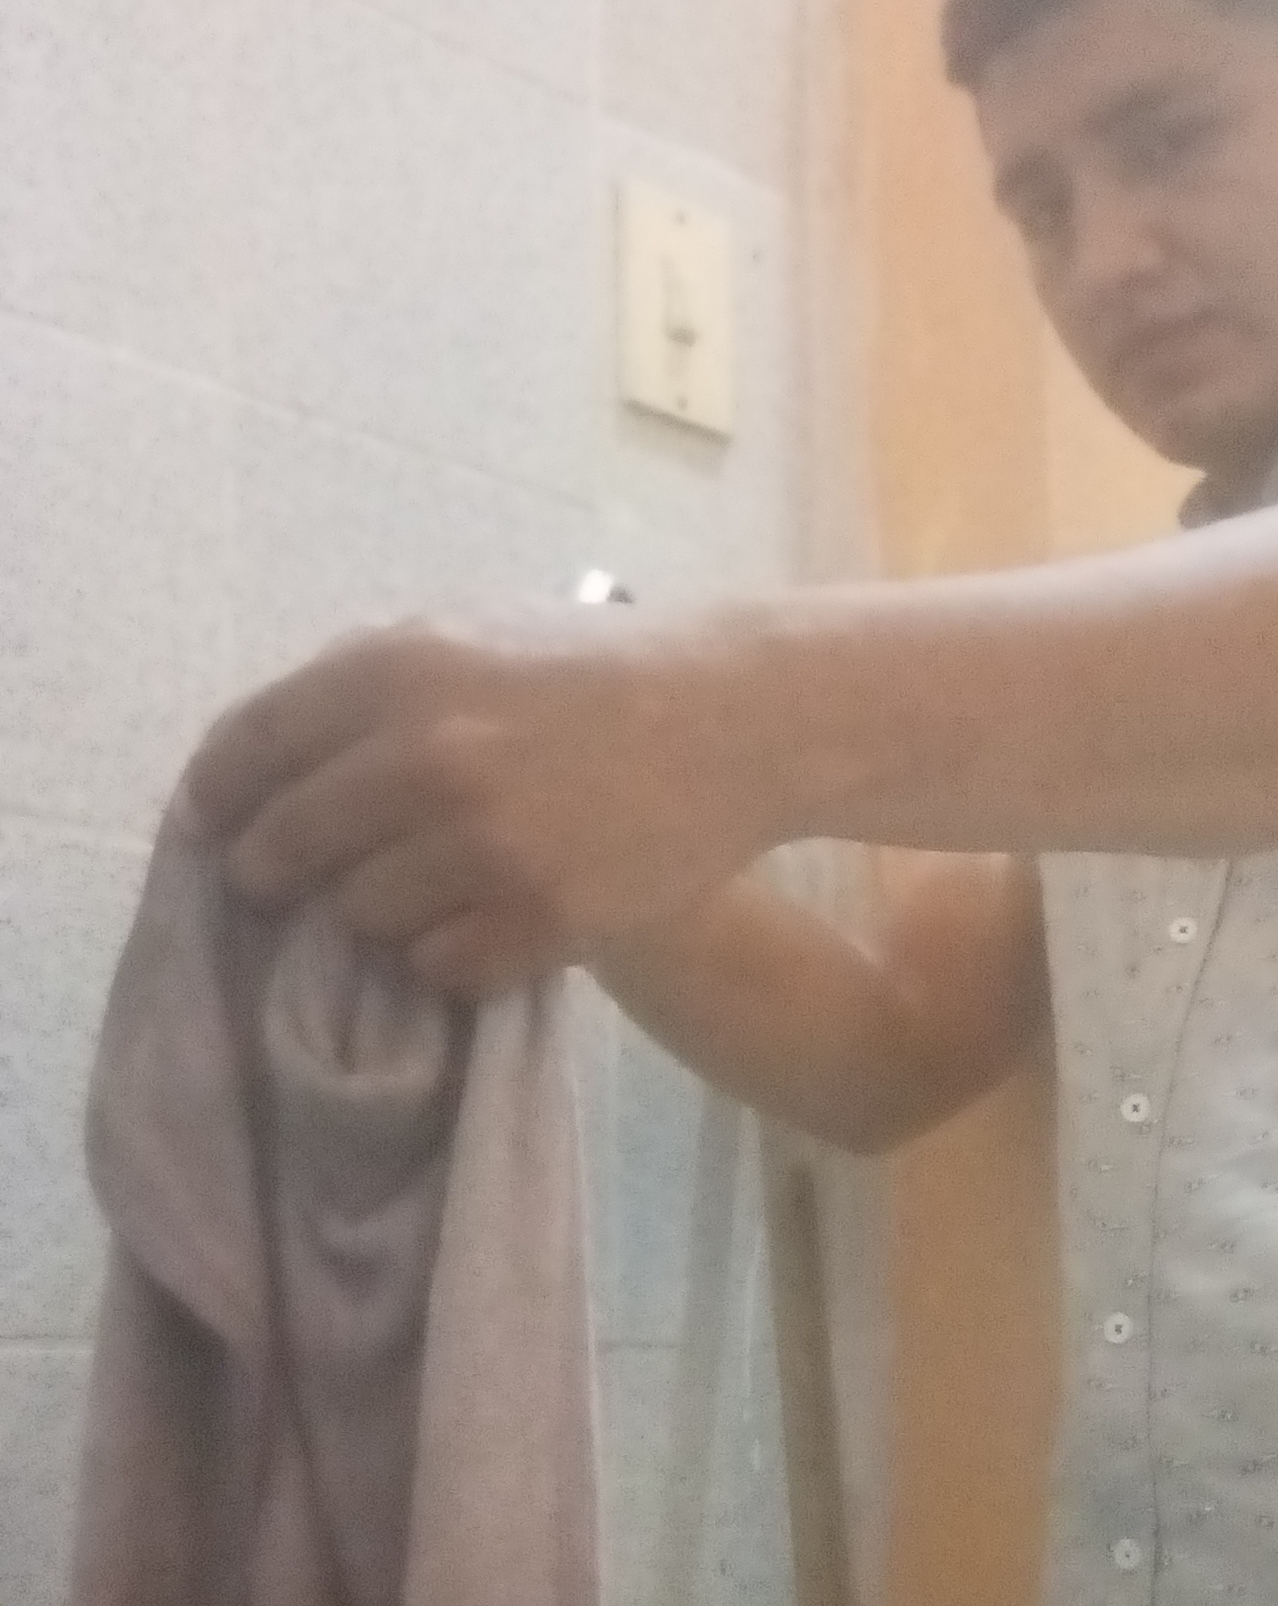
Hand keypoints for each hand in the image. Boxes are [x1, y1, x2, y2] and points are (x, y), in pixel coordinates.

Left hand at [186, 604, 782, 996]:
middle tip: (298, 886)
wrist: (734, 719)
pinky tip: (496, 917)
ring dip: (384, 916)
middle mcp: (425, 756)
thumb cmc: (591, 672)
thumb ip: (364, 690)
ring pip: (363, 921)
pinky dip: (456, 955)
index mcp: (392, 670)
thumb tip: (258, 772)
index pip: (244, 752)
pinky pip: (442, 968)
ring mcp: (483, 844)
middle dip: (282, 875)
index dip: (216, 803)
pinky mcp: (540, 917)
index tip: (214, 832)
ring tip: (436, 889)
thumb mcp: (466, 637)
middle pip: (285, 853)